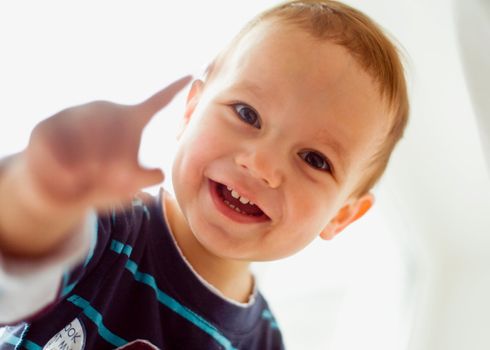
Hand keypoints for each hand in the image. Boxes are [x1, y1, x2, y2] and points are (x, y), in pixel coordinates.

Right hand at [23, 76, 191, 209]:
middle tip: (109, 182)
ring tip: (86, 179)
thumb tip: (160, 173)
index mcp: (128, 120)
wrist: (58, 193)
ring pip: (90, 148)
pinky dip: (65, 175)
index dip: (173, 89)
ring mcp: (74, 114)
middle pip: (122, 139)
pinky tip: (68, 178)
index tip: (192, 74)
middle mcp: (104, 110)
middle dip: (117, 170)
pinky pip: (60, 154)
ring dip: (90, 173)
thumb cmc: (99, 184)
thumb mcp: (126, 188)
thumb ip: (143, 179)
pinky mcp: (47, 126)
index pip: (156, 102)